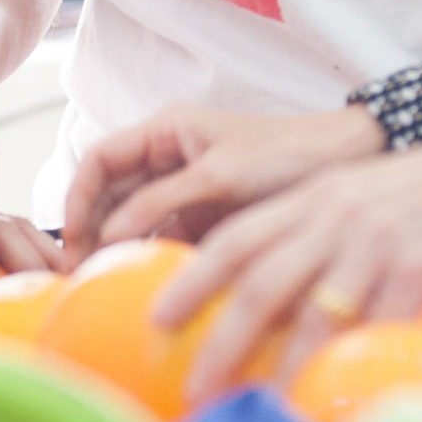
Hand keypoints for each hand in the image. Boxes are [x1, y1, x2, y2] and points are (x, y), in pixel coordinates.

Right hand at [62, 104, 388, 257]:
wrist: (348, 165)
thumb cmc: (286, 154)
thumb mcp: (218, 176)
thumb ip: (160, 202)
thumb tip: (108, 236)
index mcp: (165, 133)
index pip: (99, 161)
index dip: (77, 197)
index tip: (73, 240)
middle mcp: (169, 161)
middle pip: (110, 197)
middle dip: (92, 232)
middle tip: (83, 276)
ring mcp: (186, 194)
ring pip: (135, 224)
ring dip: (120, 252)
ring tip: (107, 288)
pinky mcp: (207, 222)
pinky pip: (167, 243)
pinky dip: (153, 263)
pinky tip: (148, 289)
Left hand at [152, 94, 421, 404]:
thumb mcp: (365, 198)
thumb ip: (323, 236)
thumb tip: (284, 303)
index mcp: (316, 197)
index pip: (236, 236)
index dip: (191, 278)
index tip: (155, 318)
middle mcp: (336, 217)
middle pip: (258, 281)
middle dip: (218, 338)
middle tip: (191, 386)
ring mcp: (378, 243)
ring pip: (312, 313)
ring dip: (278, 369)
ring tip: (255, 410)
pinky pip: (378, 328)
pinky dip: (351, 366)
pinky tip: (335, 398)